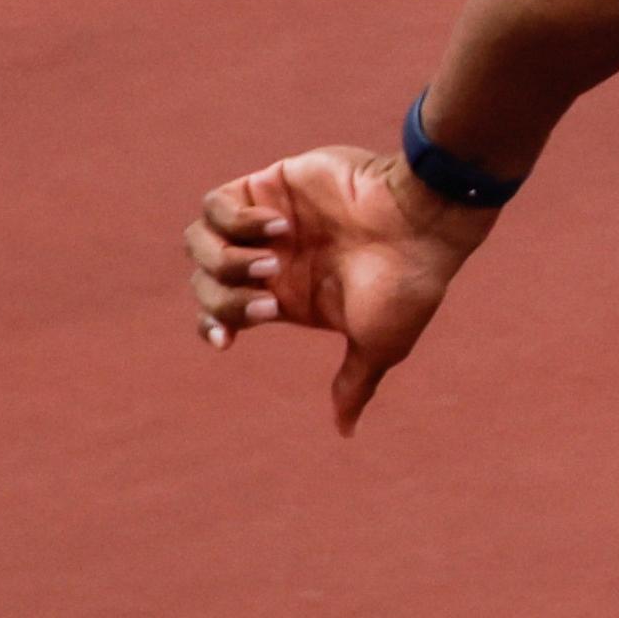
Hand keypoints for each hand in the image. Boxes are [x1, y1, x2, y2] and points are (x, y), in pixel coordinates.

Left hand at [183, 145, 497, 433]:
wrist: (420, 222)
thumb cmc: (406, 285)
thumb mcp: (378, 344)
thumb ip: (354, 383)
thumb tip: (345, 432)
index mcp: (286, 297)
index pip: (218, 311)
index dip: (210, 325)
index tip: (225, 342)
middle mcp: (270, 258)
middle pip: (203, 281)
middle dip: (227, 298)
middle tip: (272, 298)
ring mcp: (266, 220)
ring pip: (198, 241)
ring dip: (227, 260)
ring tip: (274, 261)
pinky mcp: (269, 185)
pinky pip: (216, 204)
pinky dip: (235, 221)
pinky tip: (279, 226)